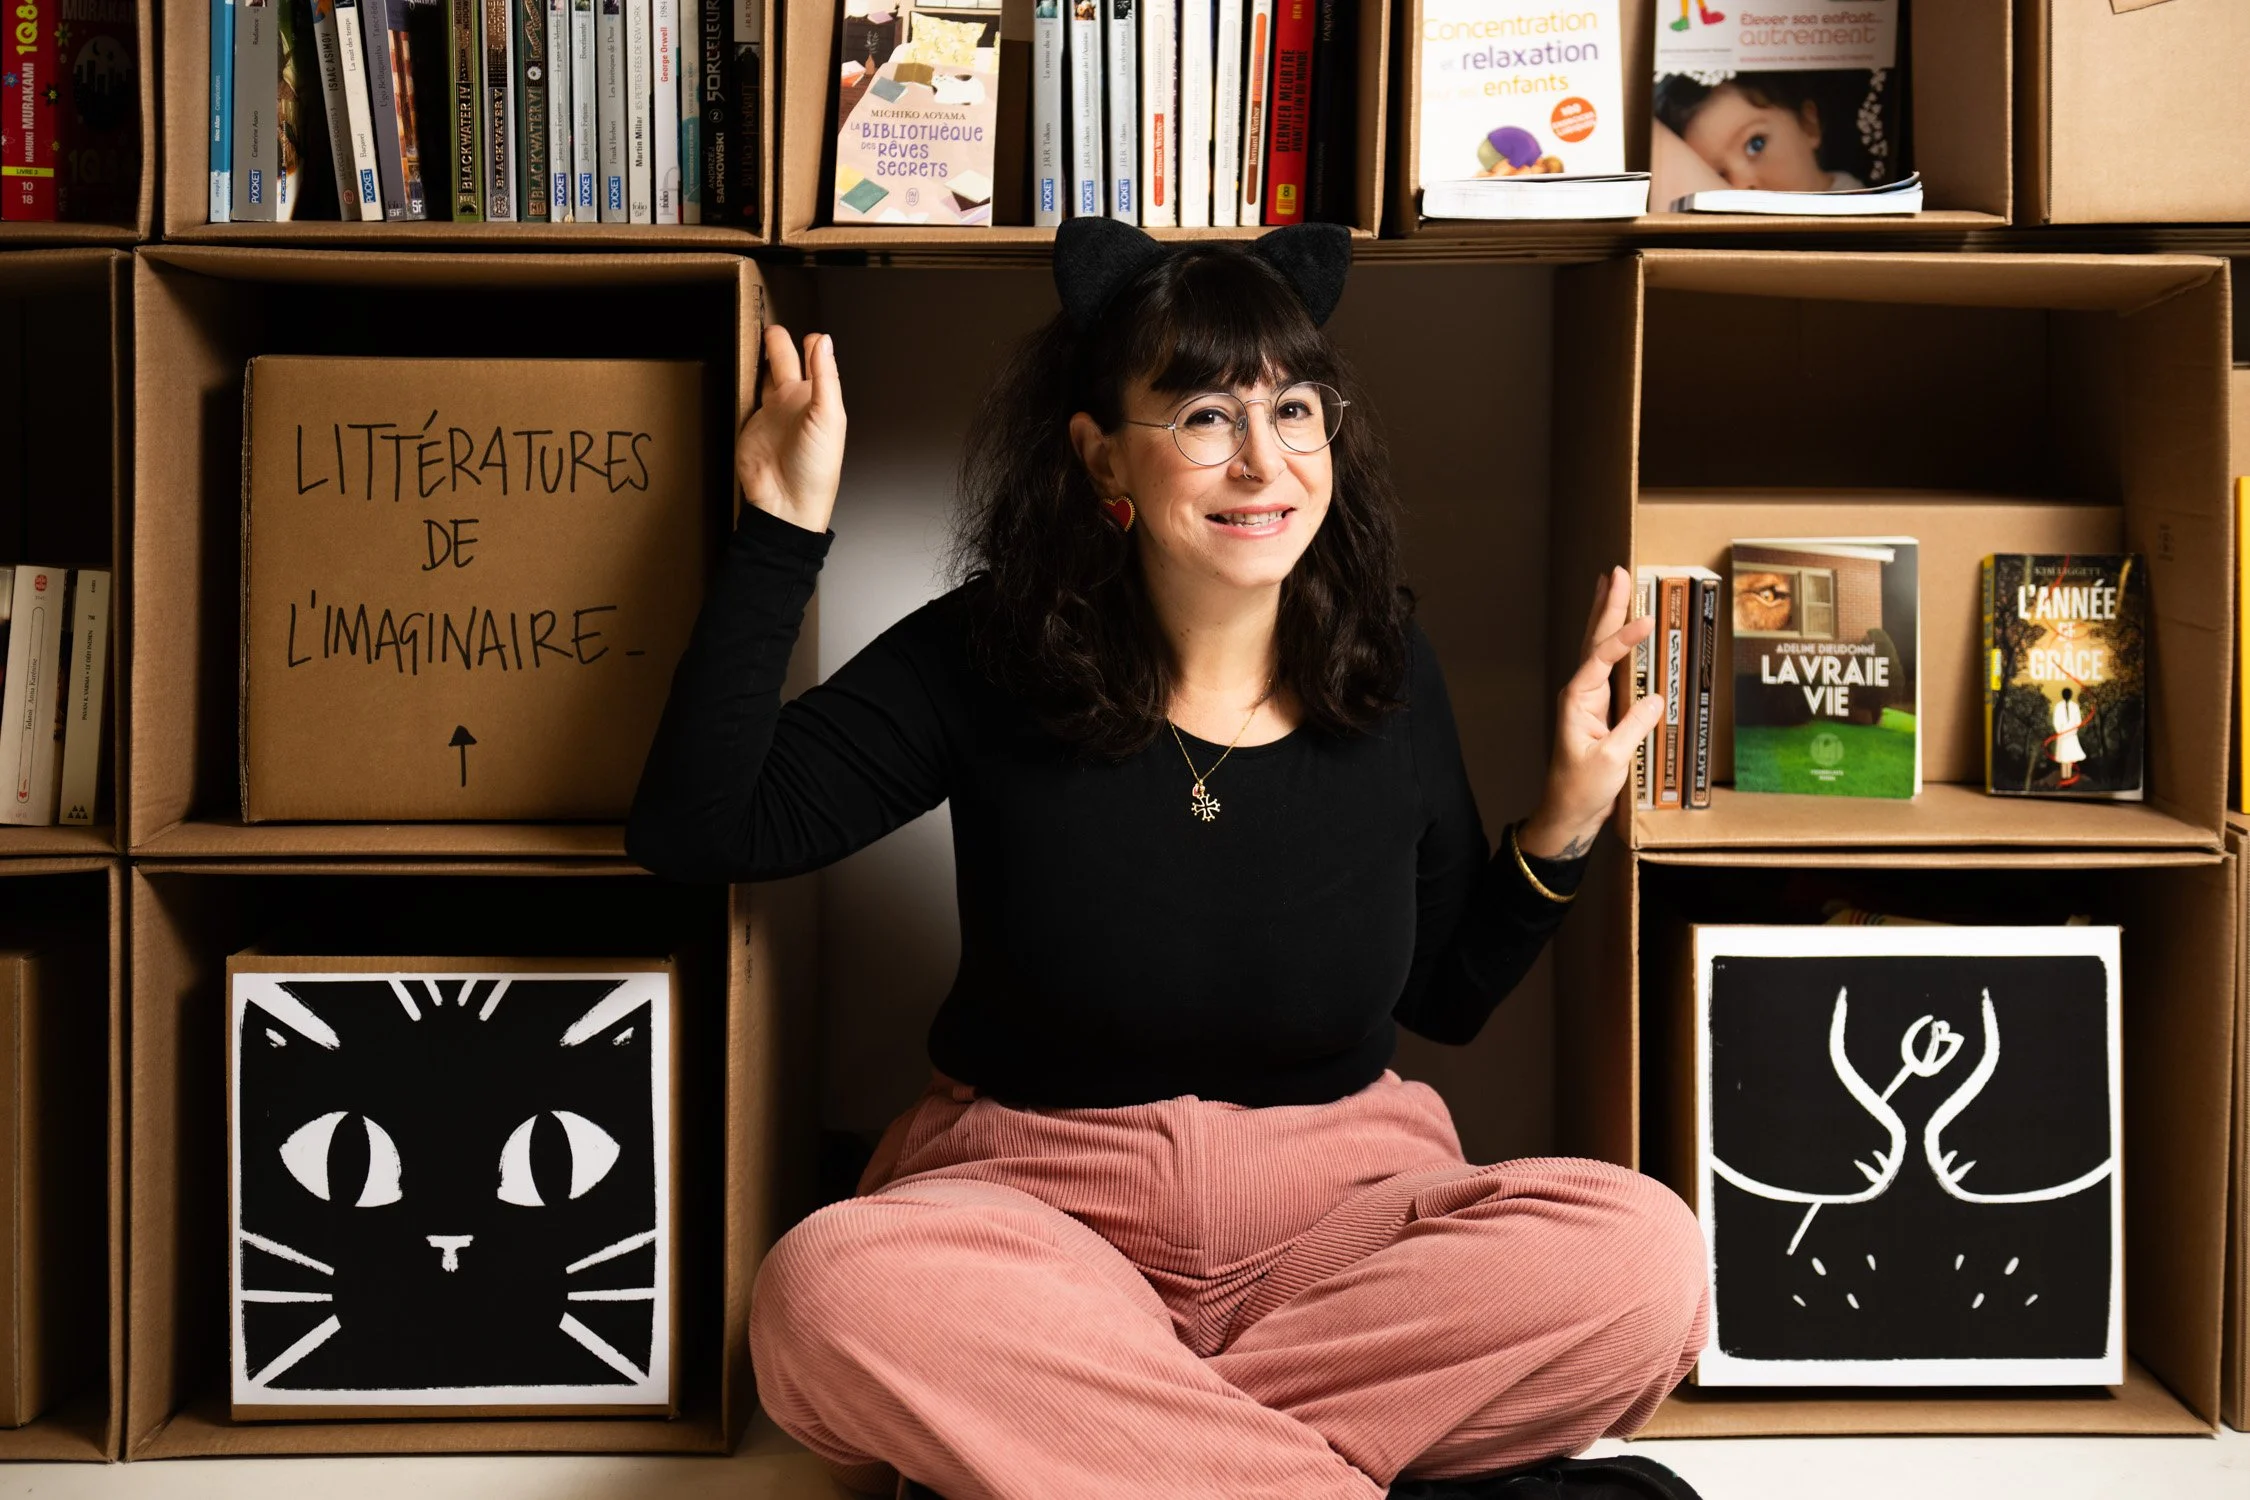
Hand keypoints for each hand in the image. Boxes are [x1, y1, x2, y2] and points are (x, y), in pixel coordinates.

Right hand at [737, 324, 845, 532]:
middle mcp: (794, 402)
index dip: (811, 343)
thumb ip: (825, 378)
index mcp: (818, 399)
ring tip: (749, 335)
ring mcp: (770, 412)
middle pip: (785, 362)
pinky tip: (735, 368)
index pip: (815, 361)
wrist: (785, 501)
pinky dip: (740, 381)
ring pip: (763, 375)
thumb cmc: (815, 468)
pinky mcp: (748, 423)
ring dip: (758, 358)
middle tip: (769, 325)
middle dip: (778, 342)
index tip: (804, 327)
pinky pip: (743, 395)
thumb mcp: (827, 418)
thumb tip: (823, 340)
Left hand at [1519, 565, 1665, 860]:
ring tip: (1612, 585)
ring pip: (1599, 650)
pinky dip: (1618, 645)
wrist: (1567, 814)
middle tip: (1615, 572)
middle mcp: (1581, 693)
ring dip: (1606, 617)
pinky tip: (1624, 633)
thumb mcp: (1611, 760)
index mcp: (1578, 700)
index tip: (1646, 621)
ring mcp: (1590, 700)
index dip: (1624, 637)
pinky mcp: (1601, 712)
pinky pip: (1611, 669)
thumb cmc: (1581, 790)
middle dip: (1606, 606)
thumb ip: (1634, 727)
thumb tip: (1657, 698)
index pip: (1602, 658)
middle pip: (1594, 640)